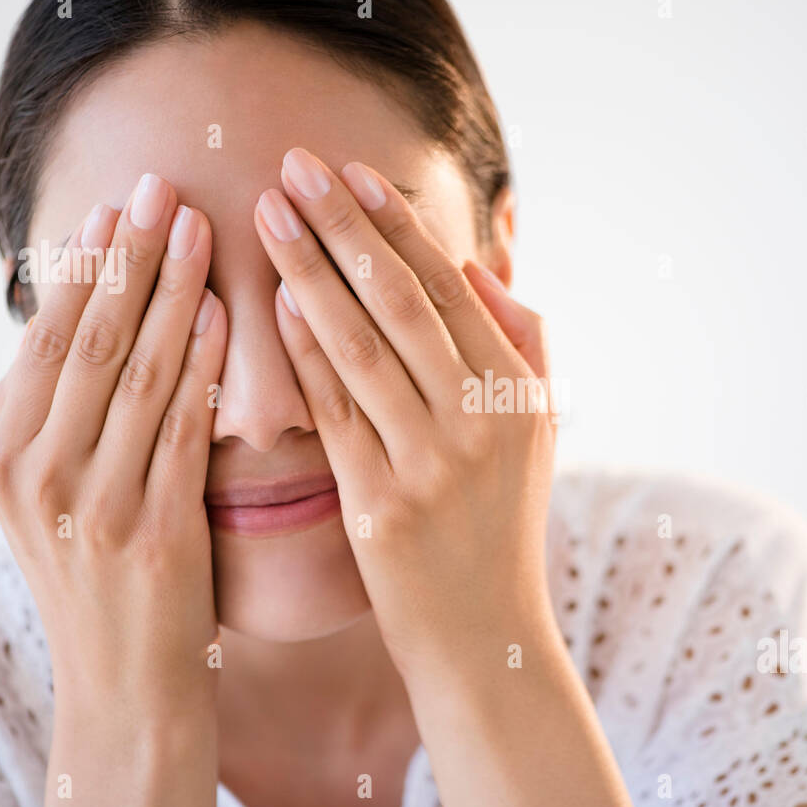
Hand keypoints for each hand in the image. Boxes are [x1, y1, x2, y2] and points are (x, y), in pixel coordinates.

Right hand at [0, 173, 225, 806]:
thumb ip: (58, 424)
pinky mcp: (149, 532)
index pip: (47, 341)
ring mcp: (88, 505)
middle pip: (86, 341)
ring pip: (132, 374)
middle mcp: (34, 475)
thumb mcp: (53, 502)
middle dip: (127, 258)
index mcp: (5, 458)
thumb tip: (73, 332)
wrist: (126, 689)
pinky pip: (178, 430)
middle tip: (162, 185)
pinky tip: (221, 316)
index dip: (85, 269)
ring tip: (199, 227)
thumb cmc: (104, 584)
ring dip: (169, 293)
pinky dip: (197, 367)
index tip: (118, 206)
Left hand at [253, 148, 556, 680]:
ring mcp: (431, 466)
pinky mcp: (381, 508)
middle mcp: (480, 422)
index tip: (353, 174)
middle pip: (403, 302)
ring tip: (268, 218)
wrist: (485, 638)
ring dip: (310, 273)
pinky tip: (273, 307)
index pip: (451, 289)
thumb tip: (478, 266)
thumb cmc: (502, 528)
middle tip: (294, 168)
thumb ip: (522, 345)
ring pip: (363, 348)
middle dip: (345, 227)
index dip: (399, 226)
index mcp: (517, 395)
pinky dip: (305, 356)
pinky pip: (336, 415)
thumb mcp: (538, 434)